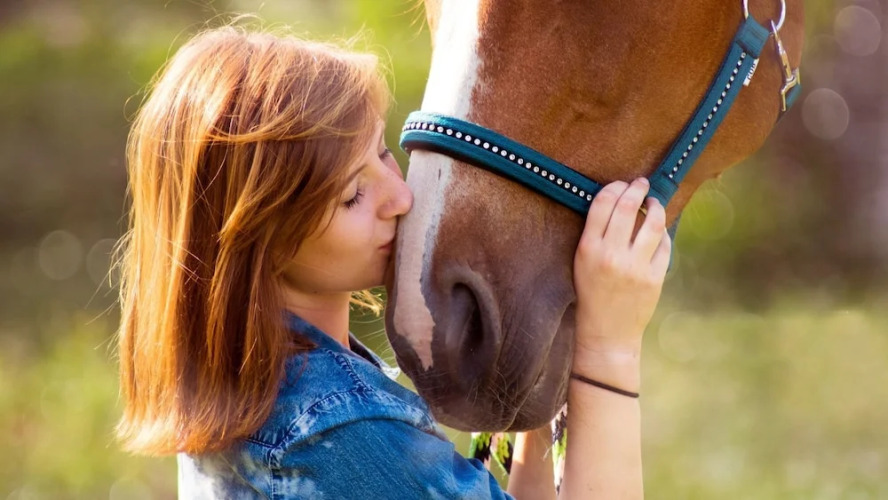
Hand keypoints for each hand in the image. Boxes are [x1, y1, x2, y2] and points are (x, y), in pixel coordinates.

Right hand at [571, 178, 670, 381]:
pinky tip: (659, 231)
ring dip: (655, 207)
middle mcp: (611, 255)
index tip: (621, 184)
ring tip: (655, 203)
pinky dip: (663, 233)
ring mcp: (634, 267)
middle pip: (627, 208)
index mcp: (588, 249)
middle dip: (636, 189)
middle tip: (641, 184)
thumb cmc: (591, 294)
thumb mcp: (582, 262)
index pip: (602, 204)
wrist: (605, 333)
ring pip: (652, 223)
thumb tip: (617, 201)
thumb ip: (596, 234)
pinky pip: (664, 245)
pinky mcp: (653, 278)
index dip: (614, 187)